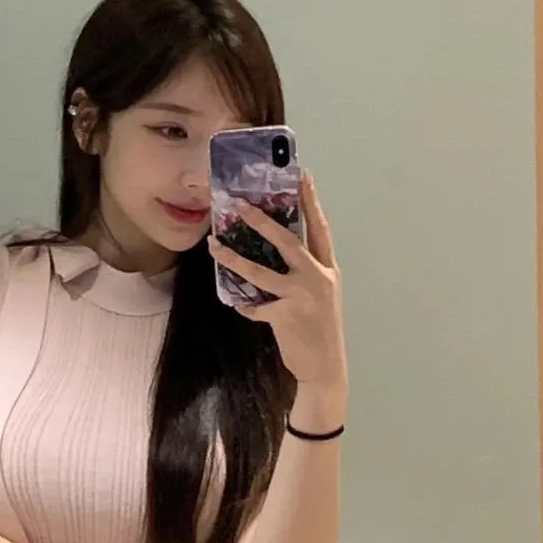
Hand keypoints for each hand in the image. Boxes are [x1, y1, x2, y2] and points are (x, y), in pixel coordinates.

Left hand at [207, 173, 346, 388]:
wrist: (325, 368)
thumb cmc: (320, 330)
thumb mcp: (320, 296)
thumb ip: (305, 273)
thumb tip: (277, 254)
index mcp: (328, 269)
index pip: (319, 227)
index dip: (311, 200)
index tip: (302, 174)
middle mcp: (317, 277)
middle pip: (287, 241)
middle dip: (261, 221)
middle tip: (239, 204)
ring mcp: (302, 296)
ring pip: (260, 271)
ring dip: (233, 258)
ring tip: (214, 246)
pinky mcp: (285, 315)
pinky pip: (255, 305)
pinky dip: (245, 305)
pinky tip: (239, 304)